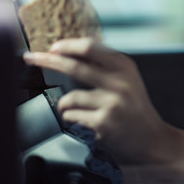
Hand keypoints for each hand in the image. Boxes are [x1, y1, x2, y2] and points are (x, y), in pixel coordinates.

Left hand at [23, 38, 183, 180]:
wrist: (152, 137)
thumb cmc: (134, 108)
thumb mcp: (128, 79)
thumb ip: (105, 66)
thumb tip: (70, 52)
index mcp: (124, 66)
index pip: (90, 47)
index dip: (67, 45)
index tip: (51, 47)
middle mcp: (119, 81)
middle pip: (75, 65)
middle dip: (47, 60)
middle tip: (31, 58)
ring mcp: (111, 102)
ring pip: (70, 97)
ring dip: (65, 104)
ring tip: (78, 110)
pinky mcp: (103, 121)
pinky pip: (72, 116)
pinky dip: (73, 118)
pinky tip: (87, 121)